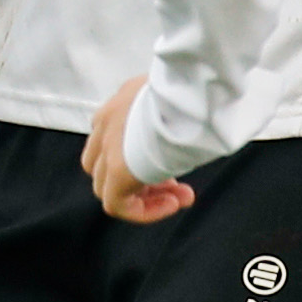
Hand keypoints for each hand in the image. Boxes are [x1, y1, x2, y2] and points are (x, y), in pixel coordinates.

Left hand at [83, 78, 194, 222]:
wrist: (192, 92)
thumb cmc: (196, 91)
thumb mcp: (177, 98)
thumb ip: (171, 115)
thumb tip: (188, 130)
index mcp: (119, 103)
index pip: (112, 140)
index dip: (140, 160)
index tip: (171, 166)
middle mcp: (106, 123)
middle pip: (104, 165)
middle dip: (141, 181)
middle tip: (176, 186)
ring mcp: (107, 146)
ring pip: (107, 186)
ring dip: (145, 197)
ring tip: (180, 198)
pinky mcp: (116, 169)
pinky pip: (116, 204)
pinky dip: (143, 211)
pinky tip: (173, 204)